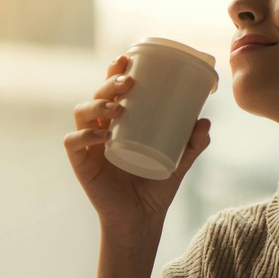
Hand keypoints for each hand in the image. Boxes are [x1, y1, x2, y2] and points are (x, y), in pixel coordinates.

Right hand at [64, 55, 210, 234]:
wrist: (142, 219)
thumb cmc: (156, 185)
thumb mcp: (179, 160)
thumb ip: (193, 143)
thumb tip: (205, 121)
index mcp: (120, 120)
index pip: (113, 88)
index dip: (115, 70)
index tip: (126, 59)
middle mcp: (101, 126)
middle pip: (97, 94)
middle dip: (109, 83)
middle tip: (128, 83)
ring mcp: (88, 144)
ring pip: (82, 112)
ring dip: (97, 105)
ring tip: (118, 109)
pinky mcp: (81, 163)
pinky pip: (73, 143)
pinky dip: (83, 136)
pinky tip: (99, 136)